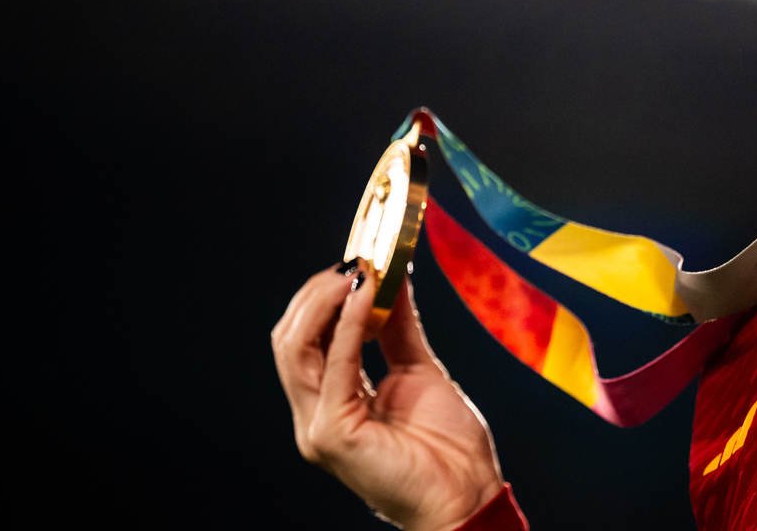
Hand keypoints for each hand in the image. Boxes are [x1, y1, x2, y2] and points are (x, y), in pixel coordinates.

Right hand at [272, 266, 503, 530]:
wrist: (467, 495)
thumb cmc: (445, 447)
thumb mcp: (418, 370)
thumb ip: (398, 328)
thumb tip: (392, 278)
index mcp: (330, 402)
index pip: (303, 339)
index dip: (323, 297)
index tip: (357, 261)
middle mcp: (314, 416)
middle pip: (289, 339)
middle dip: (318, 293)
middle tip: (356, 261)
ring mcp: (318, 427)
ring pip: (296, 349)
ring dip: (326, 302)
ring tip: (359, 271)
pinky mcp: (333, 435)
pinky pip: (334, 367)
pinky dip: (348, 324)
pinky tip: (367, 294)